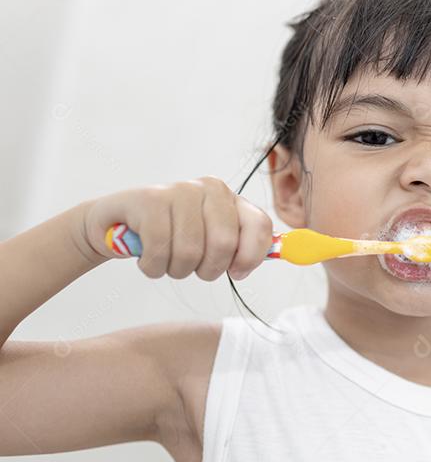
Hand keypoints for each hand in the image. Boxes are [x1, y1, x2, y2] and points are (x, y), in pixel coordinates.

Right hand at [79, 176, 273, 280]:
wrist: (116, 224)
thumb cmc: (172, 236)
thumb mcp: (212, 238)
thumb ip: (245, 245)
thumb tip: (282, 253)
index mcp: (230, 198)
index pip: (259, 226)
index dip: (251, 257)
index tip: (237, 272)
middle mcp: (209, 188)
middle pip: (224, 245)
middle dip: (207, 269)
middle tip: (192, 268)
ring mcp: (178, 191)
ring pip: (189, 253)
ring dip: (176, 270)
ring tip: (166, 260)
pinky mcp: (148, 200)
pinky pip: (158, 251)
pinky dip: (152, 266)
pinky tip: (147, 258)